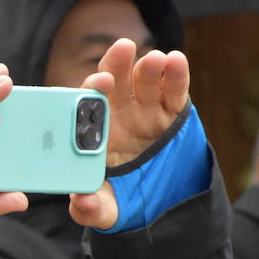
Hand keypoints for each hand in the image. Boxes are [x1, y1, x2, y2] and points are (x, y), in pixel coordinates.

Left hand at [65, 38, 190, 230]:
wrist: (155, 202)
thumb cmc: (119, 200)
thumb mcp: (104, 209)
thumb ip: (90, 209)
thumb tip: (81, 203)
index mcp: (94, 130)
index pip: (87, 103)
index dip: (92, 89)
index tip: (100, 82)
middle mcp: (118, 114)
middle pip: (115, 81)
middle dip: (117, 64)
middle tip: (124, 49)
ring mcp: (146, 110)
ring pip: (145, 81)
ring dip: (149, 66)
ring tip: (157, 59)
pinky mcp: (173, 113)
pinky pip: (174, 90)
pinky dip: (176, 75)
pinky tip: (176, 61)